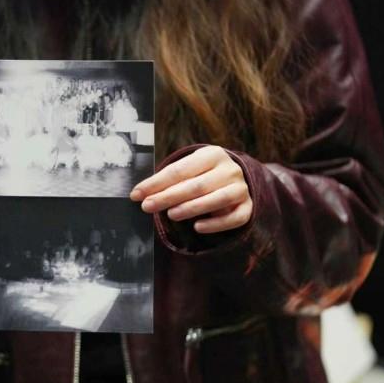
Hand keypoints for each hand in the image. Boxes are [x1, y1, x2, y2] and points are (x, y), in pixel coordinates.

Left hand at [130, 145, 252, 233]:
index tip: (136, 194)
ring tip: (171, 215)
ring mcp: (241, 188)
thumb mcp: (187, 172)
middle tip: (147, 206)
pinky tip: (198, 227)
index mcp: (212, 154)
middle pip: (197, 185)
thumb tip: (138, 194)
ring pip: (218, 199)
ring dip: (192, 208)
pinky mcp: (247, 207)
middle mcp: (229, 169)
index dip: (156, 183)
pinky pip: (234, 218)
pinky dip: (216, 224)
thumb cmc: (201, 176)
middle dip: (168, 196)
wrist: (234, 181)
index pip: (180, 170)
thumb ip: (166, 181)